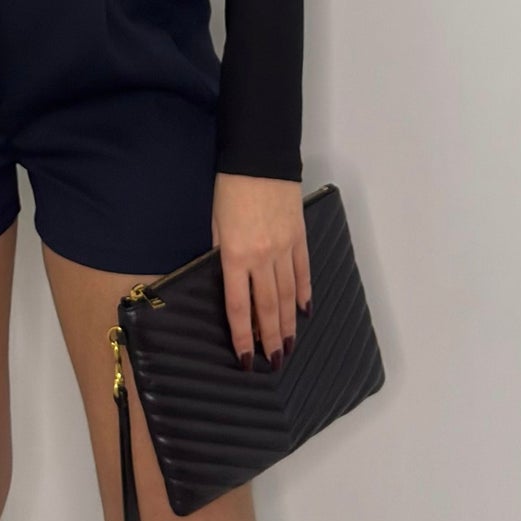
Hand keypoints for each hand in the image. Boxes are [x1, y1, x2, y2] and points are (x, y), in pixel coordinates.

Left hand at [211, 173, 310, 368]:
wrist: (259, 158)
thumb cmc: (229, 188)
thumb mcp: (215, 224)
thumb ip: (222, 255)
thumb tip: (229, 280)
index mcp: (235, 256)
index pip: (239, 306)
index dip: (243, 336)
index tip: (247, 358)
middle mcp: (262, 257)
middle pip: (268, 307)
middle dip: (271, 338)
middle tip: (274, 362)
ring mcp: (285, 248)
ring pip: (288, 294)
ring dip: (289, 323)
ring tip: (290, 346)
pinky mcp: (299, 236)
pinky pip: (303, 271)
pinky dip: (305, 292)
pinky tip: (305, 310)